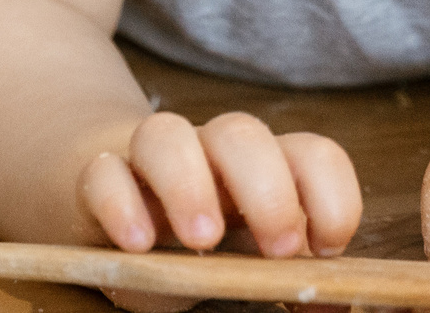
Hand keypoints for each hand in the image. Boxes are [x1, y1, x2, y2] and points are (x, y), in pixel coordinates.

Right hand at [77, 110, 358, 311]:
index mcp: (262, 170)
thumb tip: (333, 301)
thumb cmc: (196, 247)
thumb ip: (287, 281)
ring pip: (165, 134)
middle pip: (241, 134)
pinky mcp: (96, 180)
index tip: (326, 249)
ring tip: (202, 240)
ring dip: (188, 183)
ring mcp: (150, 162)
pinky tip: (137, 244)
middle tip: (278, 249)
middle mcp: (209, 154)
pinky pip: (103, 173)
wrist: (114, 214)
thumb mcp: (247, 267)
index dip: (330, 194)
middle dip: (267, 189)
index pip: (311, 154)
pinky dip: (120, 203)